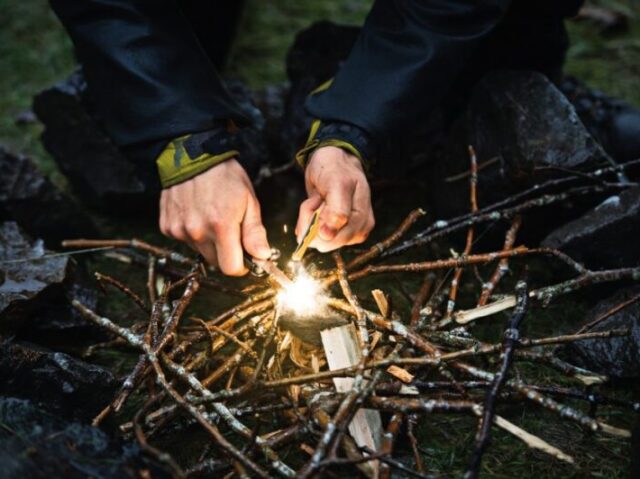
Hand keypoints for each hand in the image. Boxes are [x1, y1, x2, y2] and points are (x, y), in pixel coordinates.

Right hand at [159, 159, 270, 275]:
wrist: (192, 155)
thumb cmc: (225, 176)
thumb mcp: (248, 201)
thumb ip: (254, 232)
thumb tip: (262, 257)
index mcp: (221, 226)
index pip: (231, 268)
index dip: (242, 266)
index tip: (246, 257)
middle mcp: (197, 231)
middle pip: (215, 262)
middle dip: (226, 253)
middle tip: (230, 231)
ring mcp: (179, 230)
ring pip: (200, 251)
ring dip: (209, 242)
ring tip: (212, 217)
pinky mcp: (167, 227)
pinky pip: (184, 241)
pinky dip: (192, 234)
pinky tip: (197, 214)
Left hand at [295, 146, 373, 251]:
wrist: (333, 162)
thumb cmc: (336, 169)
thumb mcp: (337, 183)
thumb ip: (336, 211)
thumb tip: (327, 236)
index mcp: (362, 216)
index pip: (336, 235)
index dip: (319, 224)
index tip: (315, 201)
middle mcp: (358, 227)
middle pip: (327, 241)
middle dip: (313, 221)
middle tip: (316, 199)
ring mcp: (348, 232)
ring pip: (319, 239)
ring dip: (310, 220)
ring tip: (318, 201)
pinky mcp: (336, 234)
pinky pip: (316, 237)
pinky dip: (309, 223)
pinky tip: (316, 208)